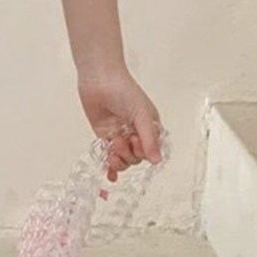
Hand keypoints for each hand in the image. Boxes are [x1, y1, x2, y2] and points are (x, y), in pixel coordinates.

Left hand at [77, 66, 162, 181]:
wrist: (99, 79)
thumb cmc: (124, 90)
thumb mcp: (142, 114)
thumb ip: (149, 138)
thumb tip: (157, 161)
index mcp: (150, 127)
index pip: (151, 150)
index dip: (143, 151)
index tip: (135, 141)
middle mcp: (136, 133)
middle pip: (136, 158)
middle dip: (129, 154)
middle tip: (121, 141)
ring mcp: (120, 135)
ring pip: (123, 159)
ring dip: (118, 159)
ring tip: (113, 148)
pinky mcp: (105, 136)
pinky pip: (109, 156)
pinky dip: (110, 167)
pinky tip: (111, 176)